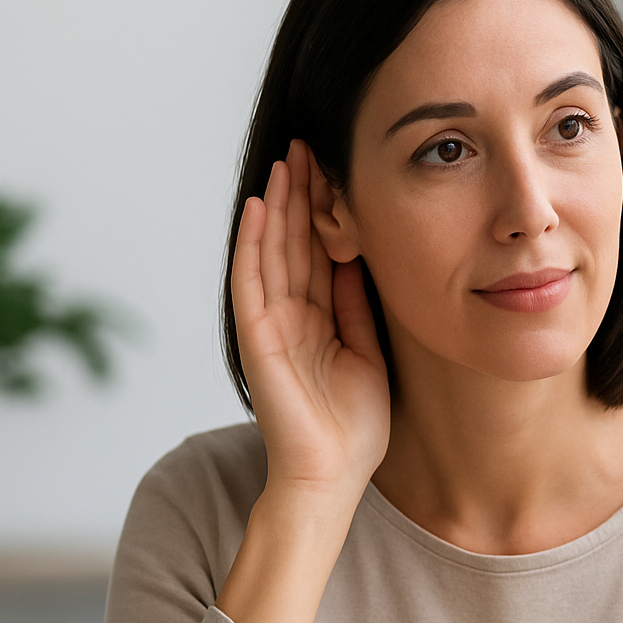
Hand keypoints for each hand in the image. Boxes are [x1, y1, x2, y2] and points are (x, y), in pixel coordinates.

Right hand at [230, 140, 389, 500]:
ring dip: (279, 207)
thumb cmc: (354, 427)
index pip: (320, 253)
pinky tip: (261, 210)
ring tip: (287, 161)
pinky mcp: (258, 340)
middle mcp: (291, 316)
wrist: (333, 476)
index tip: (337, 169)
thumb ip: (359, 308)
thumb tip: (364, 259)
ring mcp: (272, 326)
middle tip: (310, 146)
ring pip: (273, 253)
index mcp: (319, 319)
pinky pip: (253, 283)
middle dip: (302, 196)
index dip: (326, 213)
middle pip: (295, 244)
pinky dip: (255, 246)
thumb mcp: (369, 352)